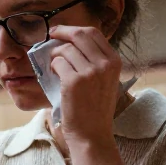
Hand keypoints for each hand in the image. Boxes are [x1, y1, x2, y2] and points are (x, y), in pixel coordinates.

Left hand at [47, 25, 123, 145]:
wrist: (92, 134)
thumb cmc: (95, 110)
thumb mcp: (105, 81)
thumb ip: (95, 61)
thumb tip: (72, 42)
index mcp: (114, 62)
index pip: (93, 33)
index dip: (74, 29)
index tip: (62, 31)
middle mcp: (105, 64)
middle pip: (79, 34)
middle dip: (62, 31)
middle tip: (51, 35)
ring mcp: (90, 72)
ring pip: (65, 49)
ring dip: (55, 55)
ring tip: (55, 67)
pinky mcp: (74, 81)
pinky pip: (57, 62)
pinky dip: (52, 67)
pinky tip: (54, 76)